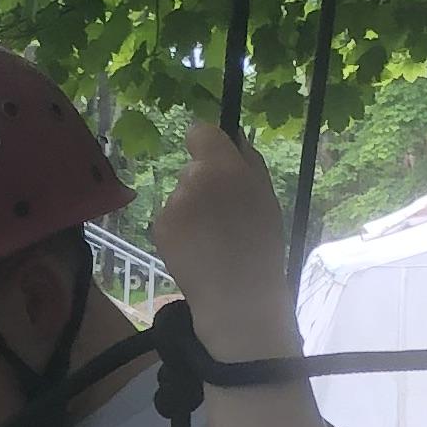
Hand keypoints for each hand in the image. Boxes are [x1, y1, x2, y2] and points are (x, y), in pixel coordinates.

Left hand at [147, 125, 290, 339]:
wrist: (236, 294)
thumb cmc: (261, 245)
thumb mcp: (267, 197)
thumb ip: (249, 162)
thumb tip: (233, 137)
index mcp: (224, 168)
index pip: (201, 132)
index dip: (210, 146)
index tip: (219, 163)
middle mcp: (192, 179)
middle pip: (193, 168)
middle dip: (205, 184)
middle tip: (224, 215)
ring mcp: (172, 204)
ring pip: (182, 195)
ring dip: (193, 208)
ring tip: (213, 238)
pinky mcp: (159, 226)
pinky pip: (170, 217)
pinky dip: (181, 229)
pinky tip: (198, 249)